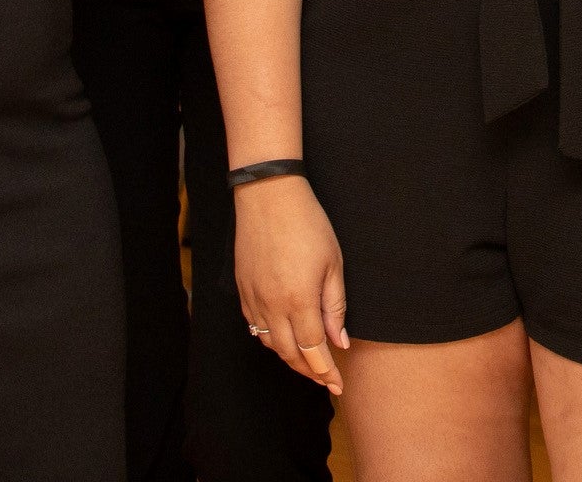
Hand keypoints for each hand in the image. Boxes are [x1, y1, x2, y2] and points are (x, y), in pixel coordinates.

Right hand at [234, 177, 348, 394]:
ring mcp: (253, 298)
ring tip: (308, 363)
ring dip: (289, 358)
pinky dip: (271, 339)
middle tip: (327, 380)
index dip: (326, 371)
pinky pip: (255, 326)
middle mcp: (272, 306)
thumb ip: (335, 306)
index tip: (338, 385)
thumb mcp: (333, 263)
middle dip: (309, 372)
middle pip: (289, 354)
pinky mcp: (242, 289)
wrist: (268, 196)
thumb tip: (340, 342)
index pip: (313, 351)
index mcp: (299, 300)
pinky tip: (283, 338)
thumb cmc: (308, 224)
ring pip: (270, 343)